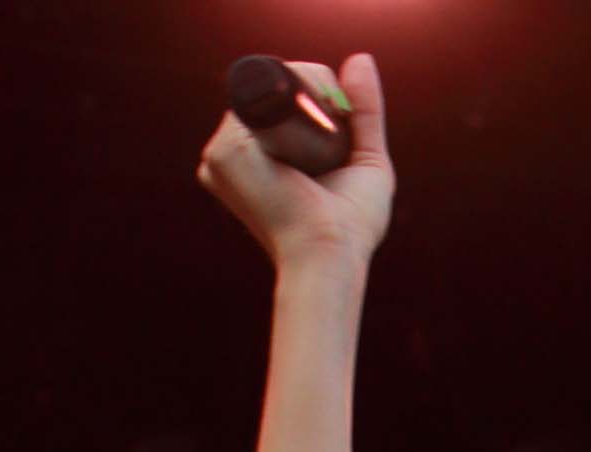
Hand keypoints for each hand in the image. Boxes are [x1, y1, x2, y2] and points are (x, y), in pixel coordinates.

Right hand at [196, 53, 393, 268]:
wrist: (332, 255)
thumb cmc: (349, 227)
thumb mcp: (363, 159)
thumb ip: (364, 113)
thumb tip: (361, 57)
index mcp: (258, 153)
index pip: (280, 98)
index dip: (313, 92)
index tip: (343, 116)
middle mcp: (236, 148)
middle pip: (273, 87)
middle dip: (312, 84)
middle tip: (342, 118)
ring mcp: (226, 148)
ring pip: (267, 86)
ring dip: (307, 86)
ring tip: (331, 126)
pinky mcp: (225, 151)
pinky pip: (257, 96)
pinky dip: (292, 91)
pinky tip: (314, 117)